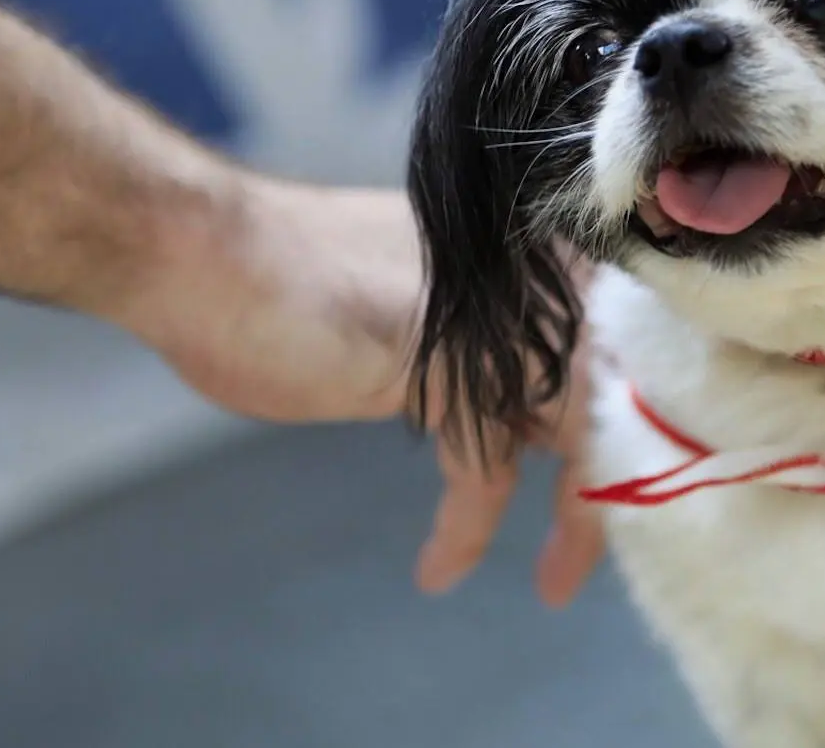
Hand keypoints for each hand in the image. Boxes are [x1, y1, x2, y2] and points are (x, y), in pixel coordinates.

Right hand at [113, 174, 604, 604]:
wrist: (200, 251)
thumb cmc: (267, 273)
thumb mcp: (394, 300)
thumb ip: (456, 331)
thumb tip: (491, 382)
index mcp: (505, 245)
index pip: (597, 321)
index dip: (624, 392)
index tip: (619, 458)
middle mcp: (514, 271)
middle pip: (610, 375)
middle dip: (621, 463)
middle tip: (604, 534)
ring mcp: (488, 316)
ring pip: (574, 425)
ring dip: (575, 516)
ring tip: (556, 579)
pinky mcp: (449, 368)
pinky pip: (485, 466)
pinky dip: (466, 528)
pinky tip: (440, 568)